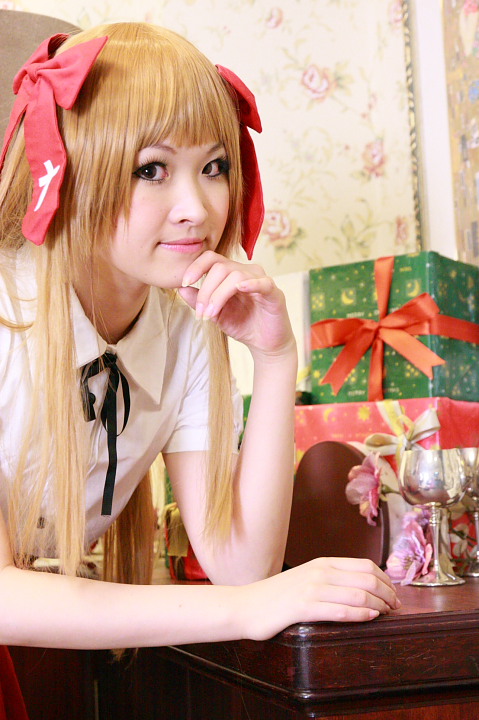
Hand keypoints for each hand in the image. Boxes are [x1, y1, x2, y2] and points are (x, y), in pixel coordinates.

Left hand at [178, 251, 294, 358]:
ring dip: (218, 295)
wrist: (265, 344)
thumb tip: (180, 288)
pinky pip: (263, 282)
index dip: (196, 266)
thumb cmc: (242, 325)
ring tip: (211, 315)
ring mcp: (261, 280)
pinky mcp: (274, 293)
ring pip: (235, 275)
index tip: (185, 282)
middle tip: (200, 312)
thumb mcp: (215, 314)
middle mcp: (246, 272)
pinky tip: (240, 289)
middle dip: (206, 290)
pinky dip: (251, 284)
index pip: (212, 258)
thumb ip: (199, 300)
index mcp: (231, 274)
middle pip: (220, 267)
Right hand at [237, 557, 399, 640]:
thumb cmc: (278, 596)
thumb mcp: (308, 579)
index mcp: (323, 563)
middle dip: (387, 594)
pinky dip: (359, 615)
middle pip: (367, 579)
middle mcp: (320, 572)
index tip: (394, 595)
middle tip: (395, 609)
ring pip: (357, 594)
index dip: (386, 580)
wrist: (246, 605)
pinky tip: (369, 619)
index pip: (365, 566)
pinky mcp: (302, 607)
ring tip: (386, 615)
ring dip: (378, 606)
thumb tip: (363, 589)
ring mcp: (311, 588)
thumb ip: (332, 579)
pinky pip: (339, 610)